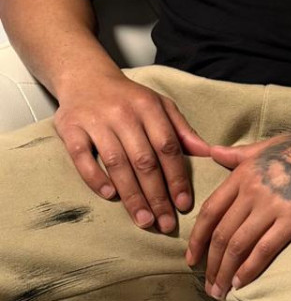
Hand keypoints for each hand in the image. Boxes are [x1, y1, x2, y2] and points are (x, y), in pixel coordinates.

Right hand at [52, 74, 212, 231]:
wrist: (85, 77)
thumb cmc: (128, 98)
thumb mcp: (160, 105)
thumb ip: (183, 130)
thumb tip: (208, 153)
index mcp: (149, 107)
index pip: (167, 146)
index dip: (177, 177)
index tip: (183, 204)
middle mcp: (123, 113)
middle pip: (144, 160)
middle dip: (157, 195)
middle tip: (165, 223)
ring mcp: (96, 120)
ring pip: (117, 163)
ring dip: (131, 195)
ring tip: (144, 220)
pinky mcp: (71, 128)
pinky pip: (83, 157)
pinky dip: (96, 177)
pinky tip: (110, 196)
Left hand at [184, 108, 290, 297]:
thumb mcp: (266, 145)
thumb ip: (236, 154)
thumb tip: (210, 152)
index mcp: (242, 173)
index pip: (210, 211)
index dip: (197, 238)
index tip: (191, 258)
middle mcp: (251, 190)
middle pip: (221, 233)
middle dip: (210, 264)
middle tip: (207, 285)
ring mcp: (271, 205)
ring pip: (238, 245)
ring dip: (225, 272)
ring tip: (220, 290)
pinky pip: (264, 249)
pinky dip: (249, 269)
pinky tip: (242, 283)